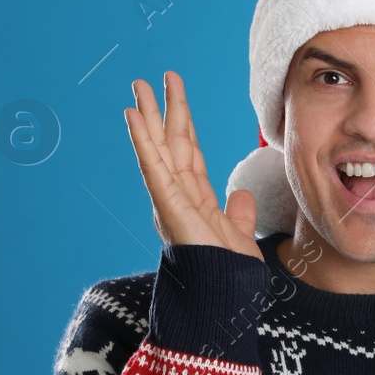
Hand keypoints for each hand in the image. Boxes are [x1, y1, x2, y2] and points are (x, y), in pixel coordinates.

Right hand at [125, 70, 261, 260]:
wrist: (227, 296)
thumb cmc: (229, 274)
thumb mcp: (239, 234)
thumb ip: (238, 212)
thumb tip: (240, 194)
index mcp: (196, 199)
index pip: (189, 151)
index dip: (183, 122)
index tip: (176, 95)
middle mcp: (179, 195)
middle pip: (171, 142)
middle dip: (163, 109)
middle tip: (151, 78)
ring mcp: (170, 199)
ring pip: (158, 148)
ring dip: (147, 116)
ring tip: (137, 87)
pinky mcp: (167, 205)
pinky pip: (153, 166)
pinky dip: (142, 140)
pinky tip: (133, 115)